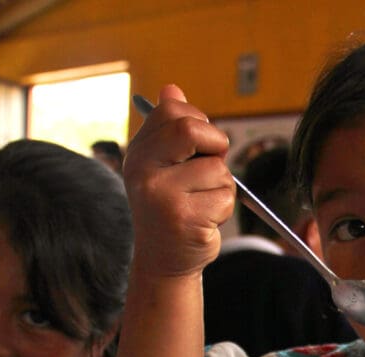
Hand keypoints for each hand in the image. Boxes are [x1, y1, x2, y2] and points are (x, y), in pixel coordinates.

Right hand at [122, 84, 233, 277]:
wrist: (164, 260)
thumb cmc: (171, 209)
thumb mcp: (164, 166)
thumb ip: (170, 129)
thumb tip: (172, 88)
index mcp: (139, 151)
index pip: (173, 110)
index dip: (199, 124)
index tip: (199, 147)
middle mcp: (143, 169)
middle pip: (192, 130)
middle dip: (215, 146)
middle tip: (208, 171)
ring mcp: (161, 194)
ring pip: (217, 169)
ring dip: (221, 186)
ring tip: (201, 204)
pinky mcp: (184, 217)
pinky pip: (225, 196)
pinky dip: (224, 208)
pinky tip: (204, 220)